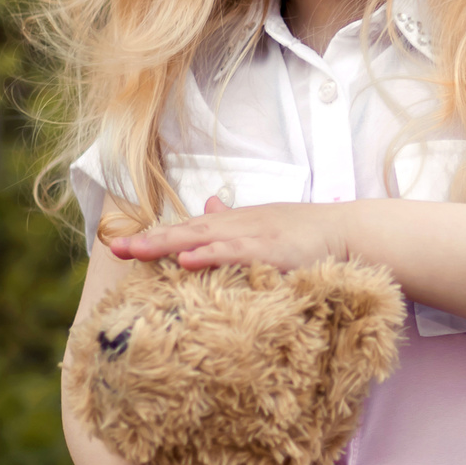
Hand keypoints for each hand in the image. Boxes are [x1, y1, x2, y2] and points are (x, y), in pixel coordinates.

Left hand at [107, 196, 358, 272]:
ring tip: (136, 251)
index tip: (121, 246)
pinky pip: (235, 253)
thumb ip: (234, 218)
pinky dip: (211, 254)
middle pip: (185, 231)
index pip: (187, 229)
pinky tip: (188, 259)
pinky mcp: (271, 249)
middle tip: (115, 249)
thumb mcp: (266, 222)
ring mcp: (253, 236)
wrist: (349, 231)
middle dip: (149, 241)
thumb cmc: (310, 232)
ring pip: (203, 238)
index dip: (153, 236)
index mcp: (235, 222)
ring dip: (168, 244)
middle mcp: (238, 225)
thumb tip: (207, 205)